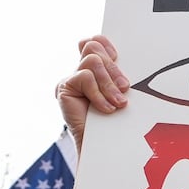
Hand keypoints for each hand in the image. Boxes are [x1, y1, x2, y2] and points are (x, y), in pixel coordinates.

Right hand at [57, 35, 129, 155]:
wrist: (104, 147)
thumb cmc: (116, 122)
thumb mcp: (121, 93)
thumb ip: (118, 76)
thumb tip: (124, 59)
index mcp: (94, 69)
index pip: (95, 41)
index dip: (106, 45)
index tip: (119, 59)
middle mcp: (80, 71)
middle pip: (94, 48)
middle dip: (114, 69)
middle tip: (125, 90)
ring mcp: (70, 79)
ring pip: (92, 61)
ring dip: (108, 83)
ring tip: (117, 103)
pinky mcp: (63, 88)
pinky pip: (85, 77)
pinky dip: (99, 94)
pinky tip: (105, 109)